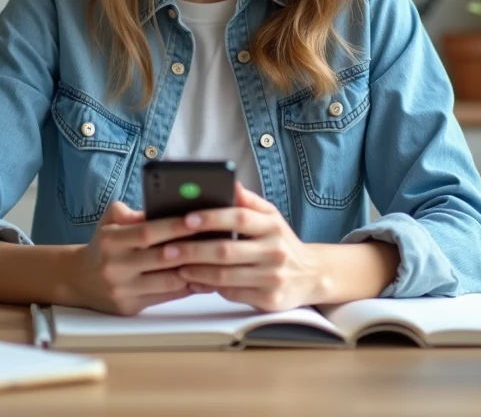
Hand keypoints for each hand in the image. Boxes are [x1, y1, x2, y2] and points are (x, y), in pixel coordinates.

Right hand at [65, 200, 212, 315]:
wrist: (79, 279)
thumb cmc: (104, 245)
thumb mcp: (109, 221)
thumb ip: (131, 212)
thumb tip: (161, 208)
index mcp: (111, 240)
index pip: (147, 232)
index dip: (174, 226)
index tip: (197, 218)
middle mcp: (116, 266)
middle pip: (162, 258)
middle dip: (192, 249)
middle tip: (217, 240)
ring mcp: (123, 289)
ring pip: (168, 282)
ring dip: (195, 271)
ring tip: (216, 260)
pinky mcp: (131, 307)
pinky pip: (166, 297)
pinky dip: (187, 288)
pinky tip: (204, 278)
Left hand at [169, 184, 325, 311]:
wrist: (311, 276)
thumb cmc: (281, 242)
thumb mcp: (271, 217)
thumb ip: (248, 201)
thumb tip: (229, 181)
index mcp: (273, 226)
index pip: (240, 218)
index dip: (212, 218)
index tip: (187, 218)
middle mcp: (275, 251)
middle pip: (226, 251)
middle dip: (193, 250)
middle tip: (168, 249)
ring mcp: (272, 277)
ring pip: (225, 276)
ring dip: (196, 271)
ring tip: (175, 265)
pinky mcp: (269, 300)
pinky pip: (231, 294)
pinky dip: (208, 287)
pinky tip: (192, 281)